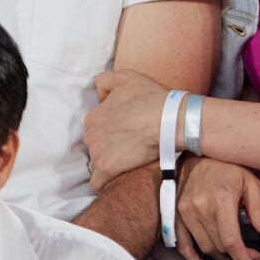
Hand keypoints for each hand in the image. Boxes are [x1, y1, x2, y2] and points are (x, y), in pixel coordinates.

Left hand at [84, 69, 168, 190]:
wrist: (169, 120)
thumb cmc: (150, 97)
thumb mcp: (124, 77)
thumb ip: (104, 81)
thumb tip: (99, 97)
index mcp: (93, 116)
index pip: (95, 127)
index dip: (109, 128)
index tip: (124, 130)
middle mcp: (90, 134)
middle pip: (95, 144)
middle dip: (107, 145)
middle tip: (128, 145)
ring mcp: (97, 152)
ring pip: (97, 161)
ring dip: (109, 162)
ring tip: (128, 160)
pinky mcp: (107, 169)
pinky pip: (97, 182)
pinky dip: (104, 181)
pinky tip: (117, 177)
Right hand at [175, 156, 259, 259]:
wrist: (196, 156)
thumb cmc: (224, 168)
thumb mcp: (249, 182)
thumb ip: (259, 208)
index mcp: (220, 198)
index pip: (231, 240)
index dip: (243, 258)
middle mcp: (200, 206)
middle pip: (219, 246)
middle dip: (236, 256)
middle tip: (249, 254)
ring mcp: (186, 211)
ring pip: (205, 247)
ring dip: (221, 256)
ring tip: (233, 253)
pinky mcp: (178, 214)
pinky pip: (183, 244)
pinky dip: (194, 259)